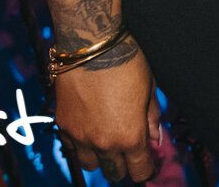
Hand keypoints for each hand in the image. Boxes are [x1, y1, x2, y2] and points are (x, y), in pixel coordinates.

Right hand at [55, 39, 161, 181]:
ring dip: (100, 157)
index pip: (139, 171)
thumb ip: (152, 118)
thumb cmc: (127, 61)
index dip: (146, 168)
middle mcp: (104, 142)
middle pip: (114, 173)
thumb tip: (155, 139)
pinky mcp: (63, 125)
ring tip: (106, 139)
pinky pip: (71, 149)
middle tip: (128, 150)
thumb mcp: (149, 88)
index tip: (147, 162)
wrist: (91, 44)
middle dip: (124, 165)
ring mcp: (80, 136)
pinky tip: (89, 129)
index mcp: (131, 136)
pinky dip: (80, 145)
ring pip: (90, 165)